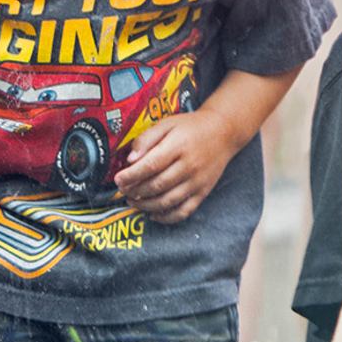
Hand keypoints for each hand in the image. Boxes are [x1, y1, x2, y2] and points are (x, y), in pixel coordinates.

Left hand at [114, 107, 239, 223]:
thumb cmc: (190, 127)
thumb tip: (130, 159)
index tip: (118, 179)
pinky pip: (184, 211)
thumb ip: (146, 139)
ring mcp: (198, 182)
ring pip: (168, 201)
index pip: (150, 166)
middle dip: (135, 191)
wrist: (223, 132)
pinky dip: (166, 217)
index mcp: (178, 147)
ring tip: (132, 201)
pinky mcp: (203, 193)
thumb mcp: (166, 124)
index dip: (131, 176)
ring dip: (146, 205)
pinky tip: (153, 214)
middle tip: (122, 190)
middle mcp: (189, 166)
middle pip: (157, 185)